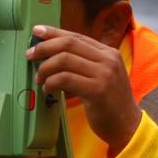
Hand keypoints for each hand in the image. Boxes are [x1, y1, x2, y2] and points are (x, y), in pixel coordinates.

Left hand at [26, 25, 141, 154]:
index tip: (36, 31)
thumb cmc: (110, 103)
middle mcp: (108, 59)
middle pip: (69, 44)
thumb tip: (53, 54)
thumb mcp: (102, 76)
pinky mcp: (97, 90)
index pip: (76, 36)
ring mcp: (104, 74)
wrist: (128, 126)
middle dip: (44, 47)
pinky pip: (65, 79)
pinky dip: (51, 82)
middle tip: (30, 55)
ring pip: (64, 60)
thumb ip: (84, 63)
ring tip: (40, 79)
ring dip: (45, 68)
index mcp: (108, 53)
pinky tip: (48, 89)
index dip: (54, 32)